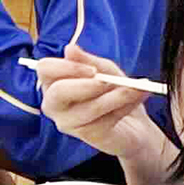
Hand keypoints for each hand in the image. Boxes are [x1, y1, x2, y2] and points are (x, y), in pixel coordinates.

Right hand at [33, 43, 164, 162]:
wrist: (135, 124)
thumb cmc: (113, 91)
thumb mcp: (104, 70)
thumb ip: (87, 61)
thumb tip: (69, 48)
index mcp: (53, 82)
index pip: (45, 69)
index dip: (66, 67)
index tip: (91, 69)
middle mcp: (54, 104)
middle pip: (58, 92)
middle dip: (85, 86)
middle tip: (107, 81)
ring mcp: (68, 123)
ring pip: (88, 108)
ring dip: (117, 96)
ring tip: (136, 88)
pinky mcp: (88, 136)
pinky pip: (106, 120)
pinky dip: (126, 106)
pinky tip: (137, 98)